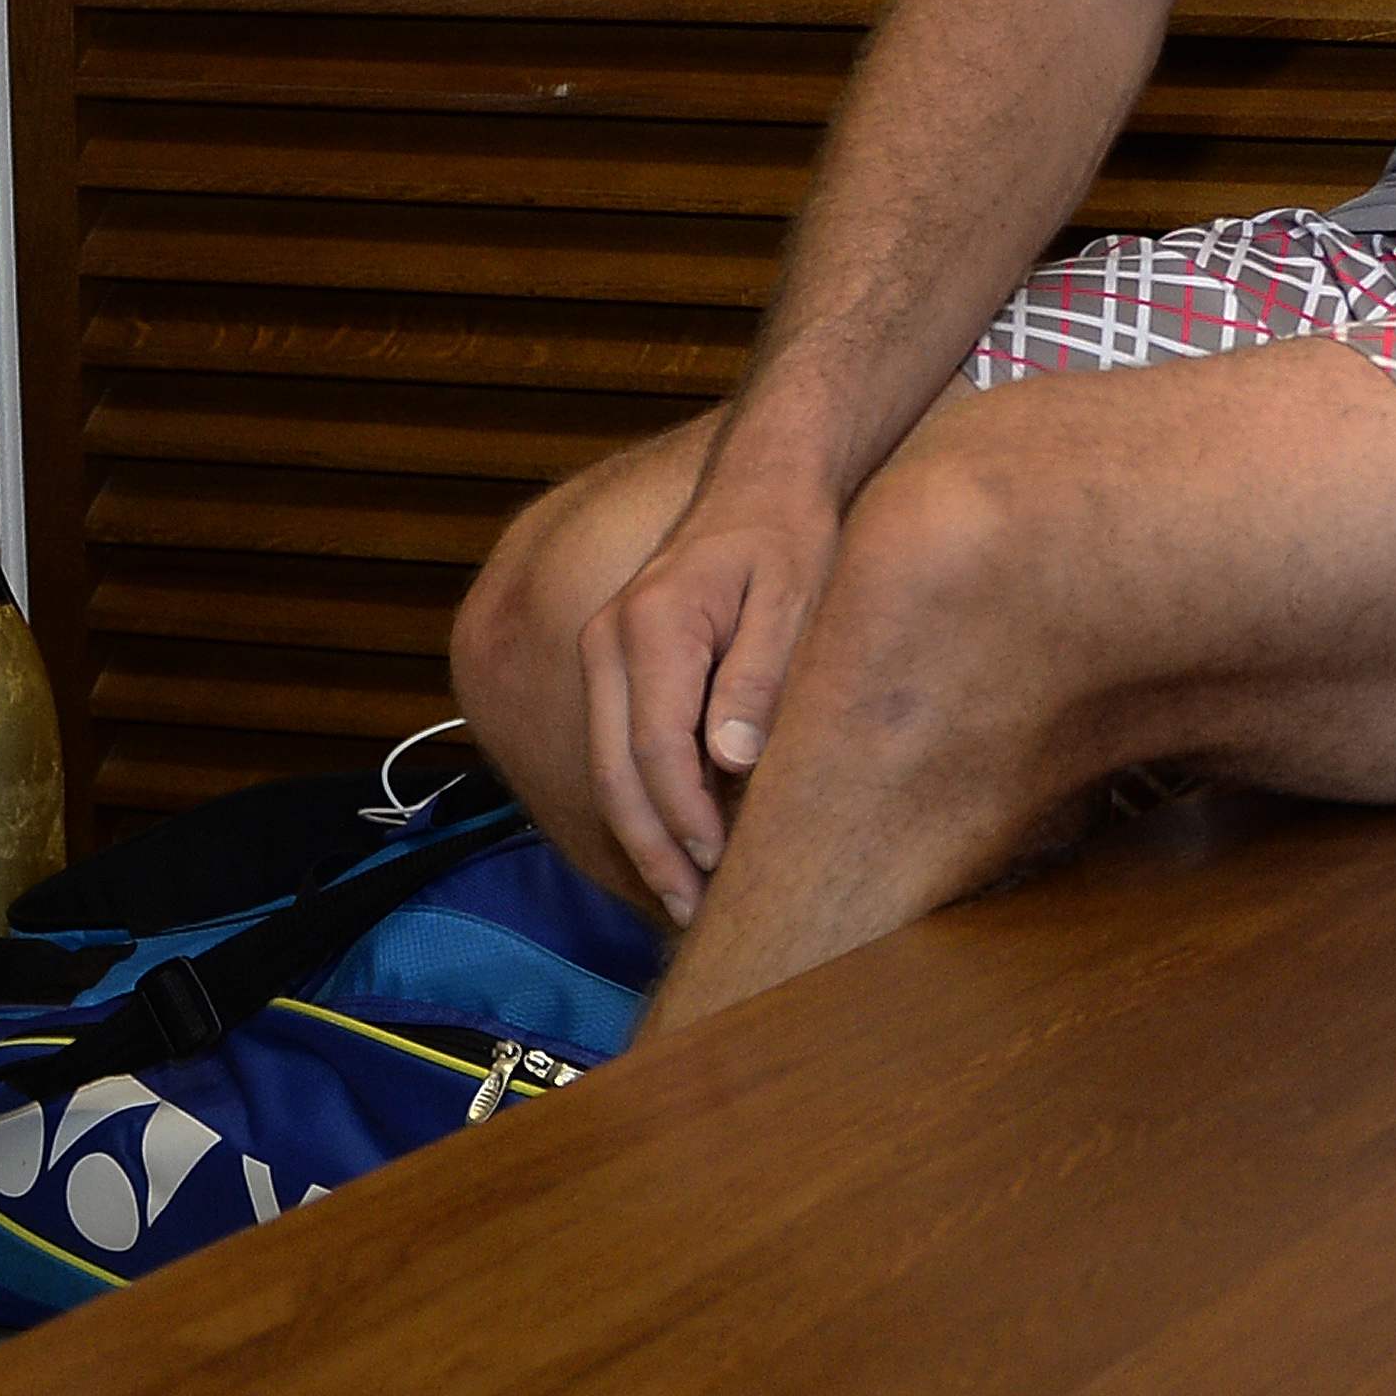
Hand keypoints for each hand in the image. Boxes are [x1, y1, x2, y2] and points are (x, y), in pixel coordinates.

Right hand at [576, 482, 843, 922]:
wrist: (761, 484)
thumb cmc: (790, 538)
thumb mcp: (794, 598)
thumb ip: (760, 676)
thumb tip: (731, 761)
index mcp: (651, 626)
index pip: (655, 747)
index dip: (685, 817)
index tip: (720, 866)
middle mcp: (607, 641)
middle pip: (614, 770)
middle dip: (651, 848)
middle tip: (692, 911)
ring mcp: (600, 652)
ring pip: (605, 767)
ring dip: (640, 836)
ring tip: (683, 896)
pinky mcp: (612, 664)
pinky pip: (614, 747)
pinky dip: (640, 801)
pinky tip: (678, 843)